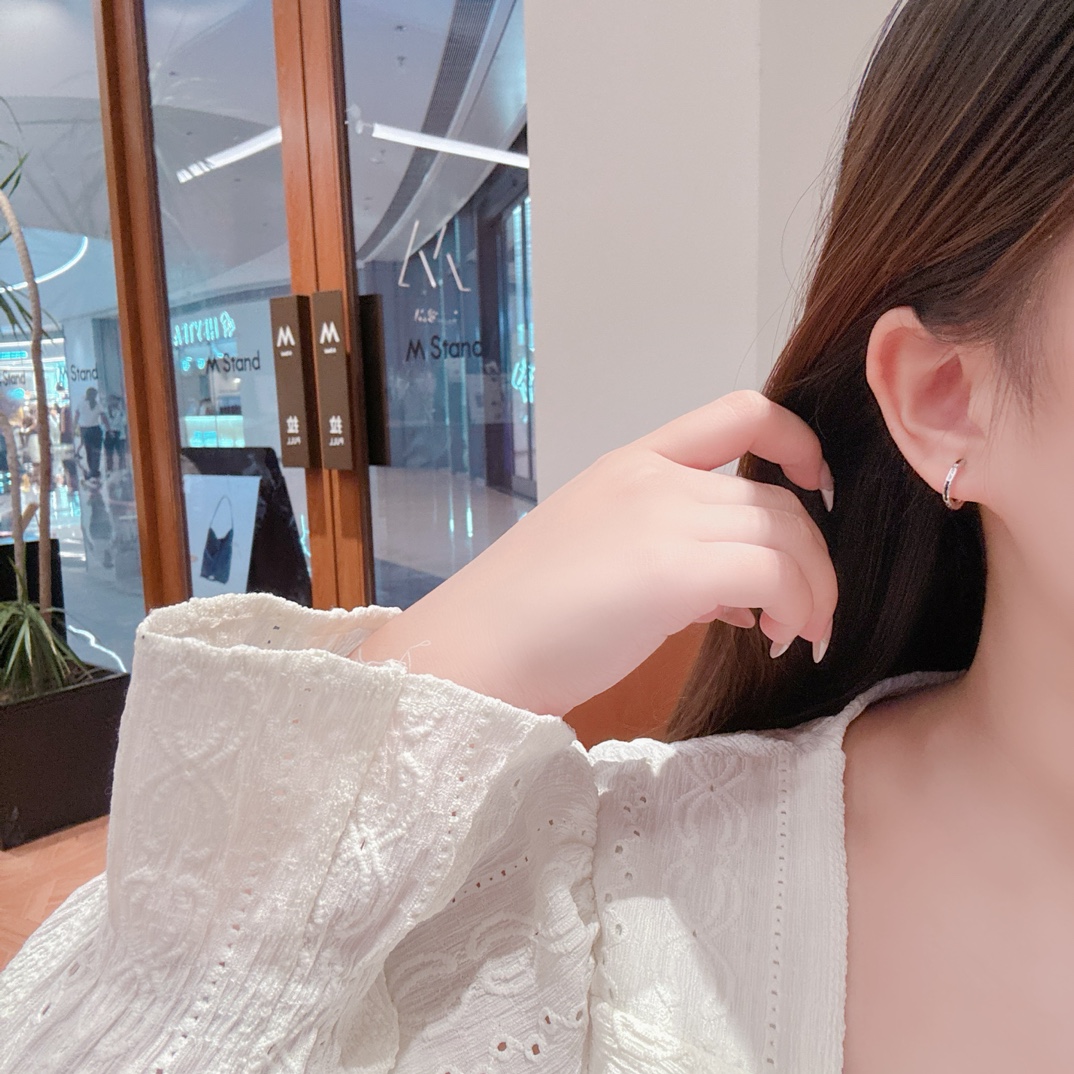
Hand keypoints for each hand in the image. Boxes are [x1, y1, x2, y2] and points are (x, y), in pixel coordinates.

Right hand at [354, 390, 837, 716]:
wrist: (473, 650)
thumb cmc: (524, 615)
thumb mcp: (601, 560)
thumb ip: (670, 556)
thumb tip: (740, 593)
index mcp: (633, 462)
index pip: (740, 411)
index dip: (797, 442)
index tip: (814, 489)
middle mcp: (654, 479)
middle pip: (777, 497)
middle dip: (811, 556)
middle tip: (805, 613)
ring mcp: (662, 519)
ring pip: (785, 534)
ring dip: (810, 588)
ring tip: (795, 633)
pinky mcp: (672, 572)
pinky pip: (773, 575)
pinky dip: (795, 606)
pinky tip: (776, 638)